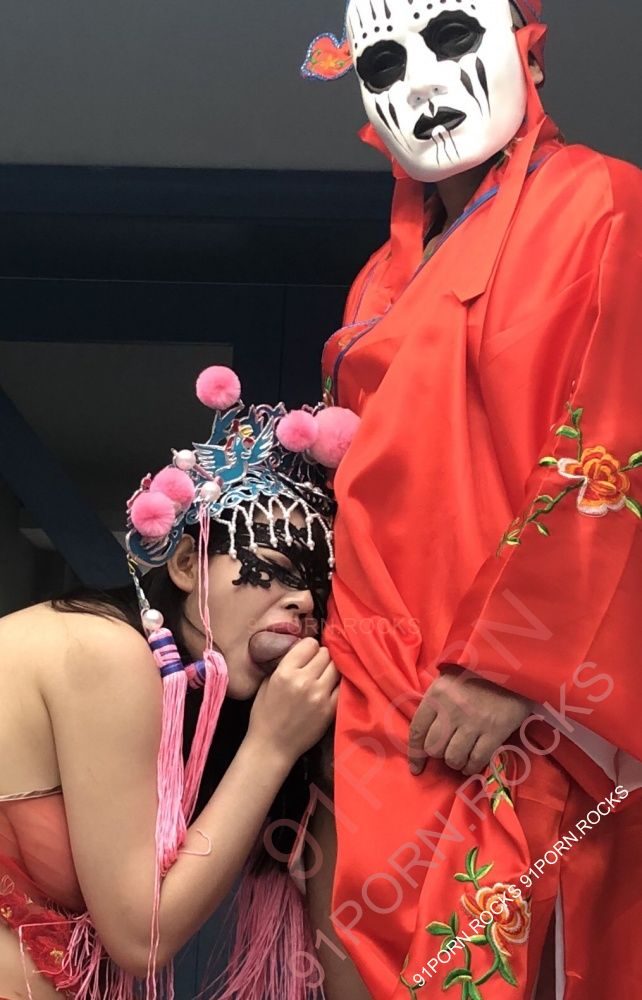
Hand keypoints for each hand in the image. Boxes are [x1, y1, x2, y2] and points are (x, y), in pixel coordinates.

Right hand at [247, 638, 339, 763]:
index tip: (307, 654)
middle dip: (320, 657)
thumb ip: (284, 664)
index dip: (309, 647)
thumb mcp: (267, 683)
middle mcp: (304, 681)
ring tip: (323, 676)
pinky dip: (337, 684)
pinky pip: (342, 686)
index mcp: (285, 672)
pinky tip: (330, 688)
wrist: (272, 747)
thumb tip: (300, 649)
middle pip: (325, 654)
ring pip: (336, 667)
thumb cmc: (265, 715)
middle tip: (315, 666)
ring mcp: (319, 695)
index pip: (310, 644)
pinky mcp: (330, 709)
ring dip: (330, 669)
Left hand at [408, 665, 531, 776]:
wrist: (511, 666)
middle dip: (438, 754)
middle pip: (434, 748)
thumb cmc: (476, 674)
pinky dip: (472, 767)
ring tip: (460, 758)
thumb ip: (435, 704)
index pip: (417, 730)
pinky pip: (477, 760)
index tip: (416, 767)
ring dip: (455, 762)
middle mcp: (452, 710)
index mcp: (437, 695)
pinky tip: (471, 764)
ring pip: (453, 758)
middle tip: (446, 750)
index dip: (415, 753)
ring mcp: (474, 722)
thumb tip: (424, 734)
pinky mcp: (495, 731)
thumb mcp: (448, 681)